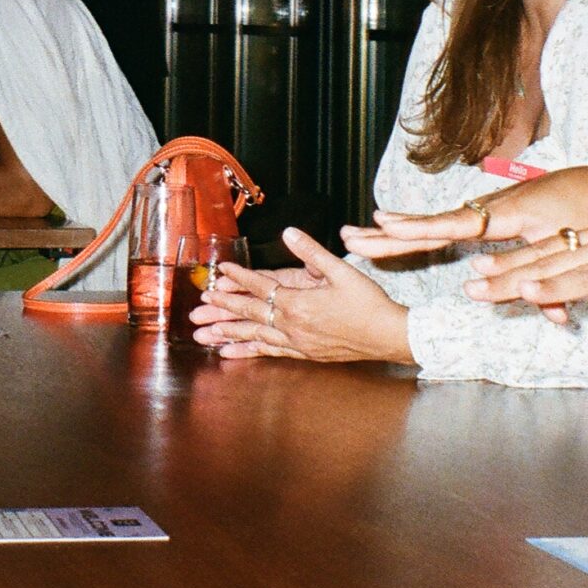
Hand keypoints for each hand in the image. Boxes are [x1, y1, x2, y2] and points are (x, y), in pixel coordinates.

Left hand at [191, 228, 412, 362]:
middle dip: (222, 308)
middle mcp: (292, 325)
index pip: (260, 286)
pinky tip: (231, 355)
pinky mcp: (304, 354)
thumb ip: (312, 252)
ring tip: (203, 336)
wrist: (388, 336)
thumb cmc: (368, 303)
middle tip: (199, 307)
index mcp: (299, 302)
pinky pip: (269, 353)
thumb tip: (289, 232)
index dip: (238, 277)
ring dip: (228, 335)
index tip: (219, 271)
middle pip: (250, 313)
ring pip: (254, 337)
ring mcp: (296, 342)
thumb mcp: (342, 271)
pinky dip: (248, 353)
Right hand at [346, 165, 587, 259]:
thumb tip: (551, 318)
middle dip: (390, 232)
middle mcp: (485, 209)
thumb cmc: (586, 216)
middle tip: (353, 235)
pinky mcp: (480, 216)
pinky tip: (387, 230)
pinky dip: (412, 228)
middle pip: (430, 223)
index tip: (388, 226)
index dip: (421, 227)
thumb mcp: (575, 248)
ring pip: (430, 223)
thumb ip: (559, 283)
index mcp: (506, 213)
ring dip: (391, 232)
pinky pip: (440, 224)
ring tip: (354, 235)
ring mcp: (479, 211)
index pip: (456, 223)